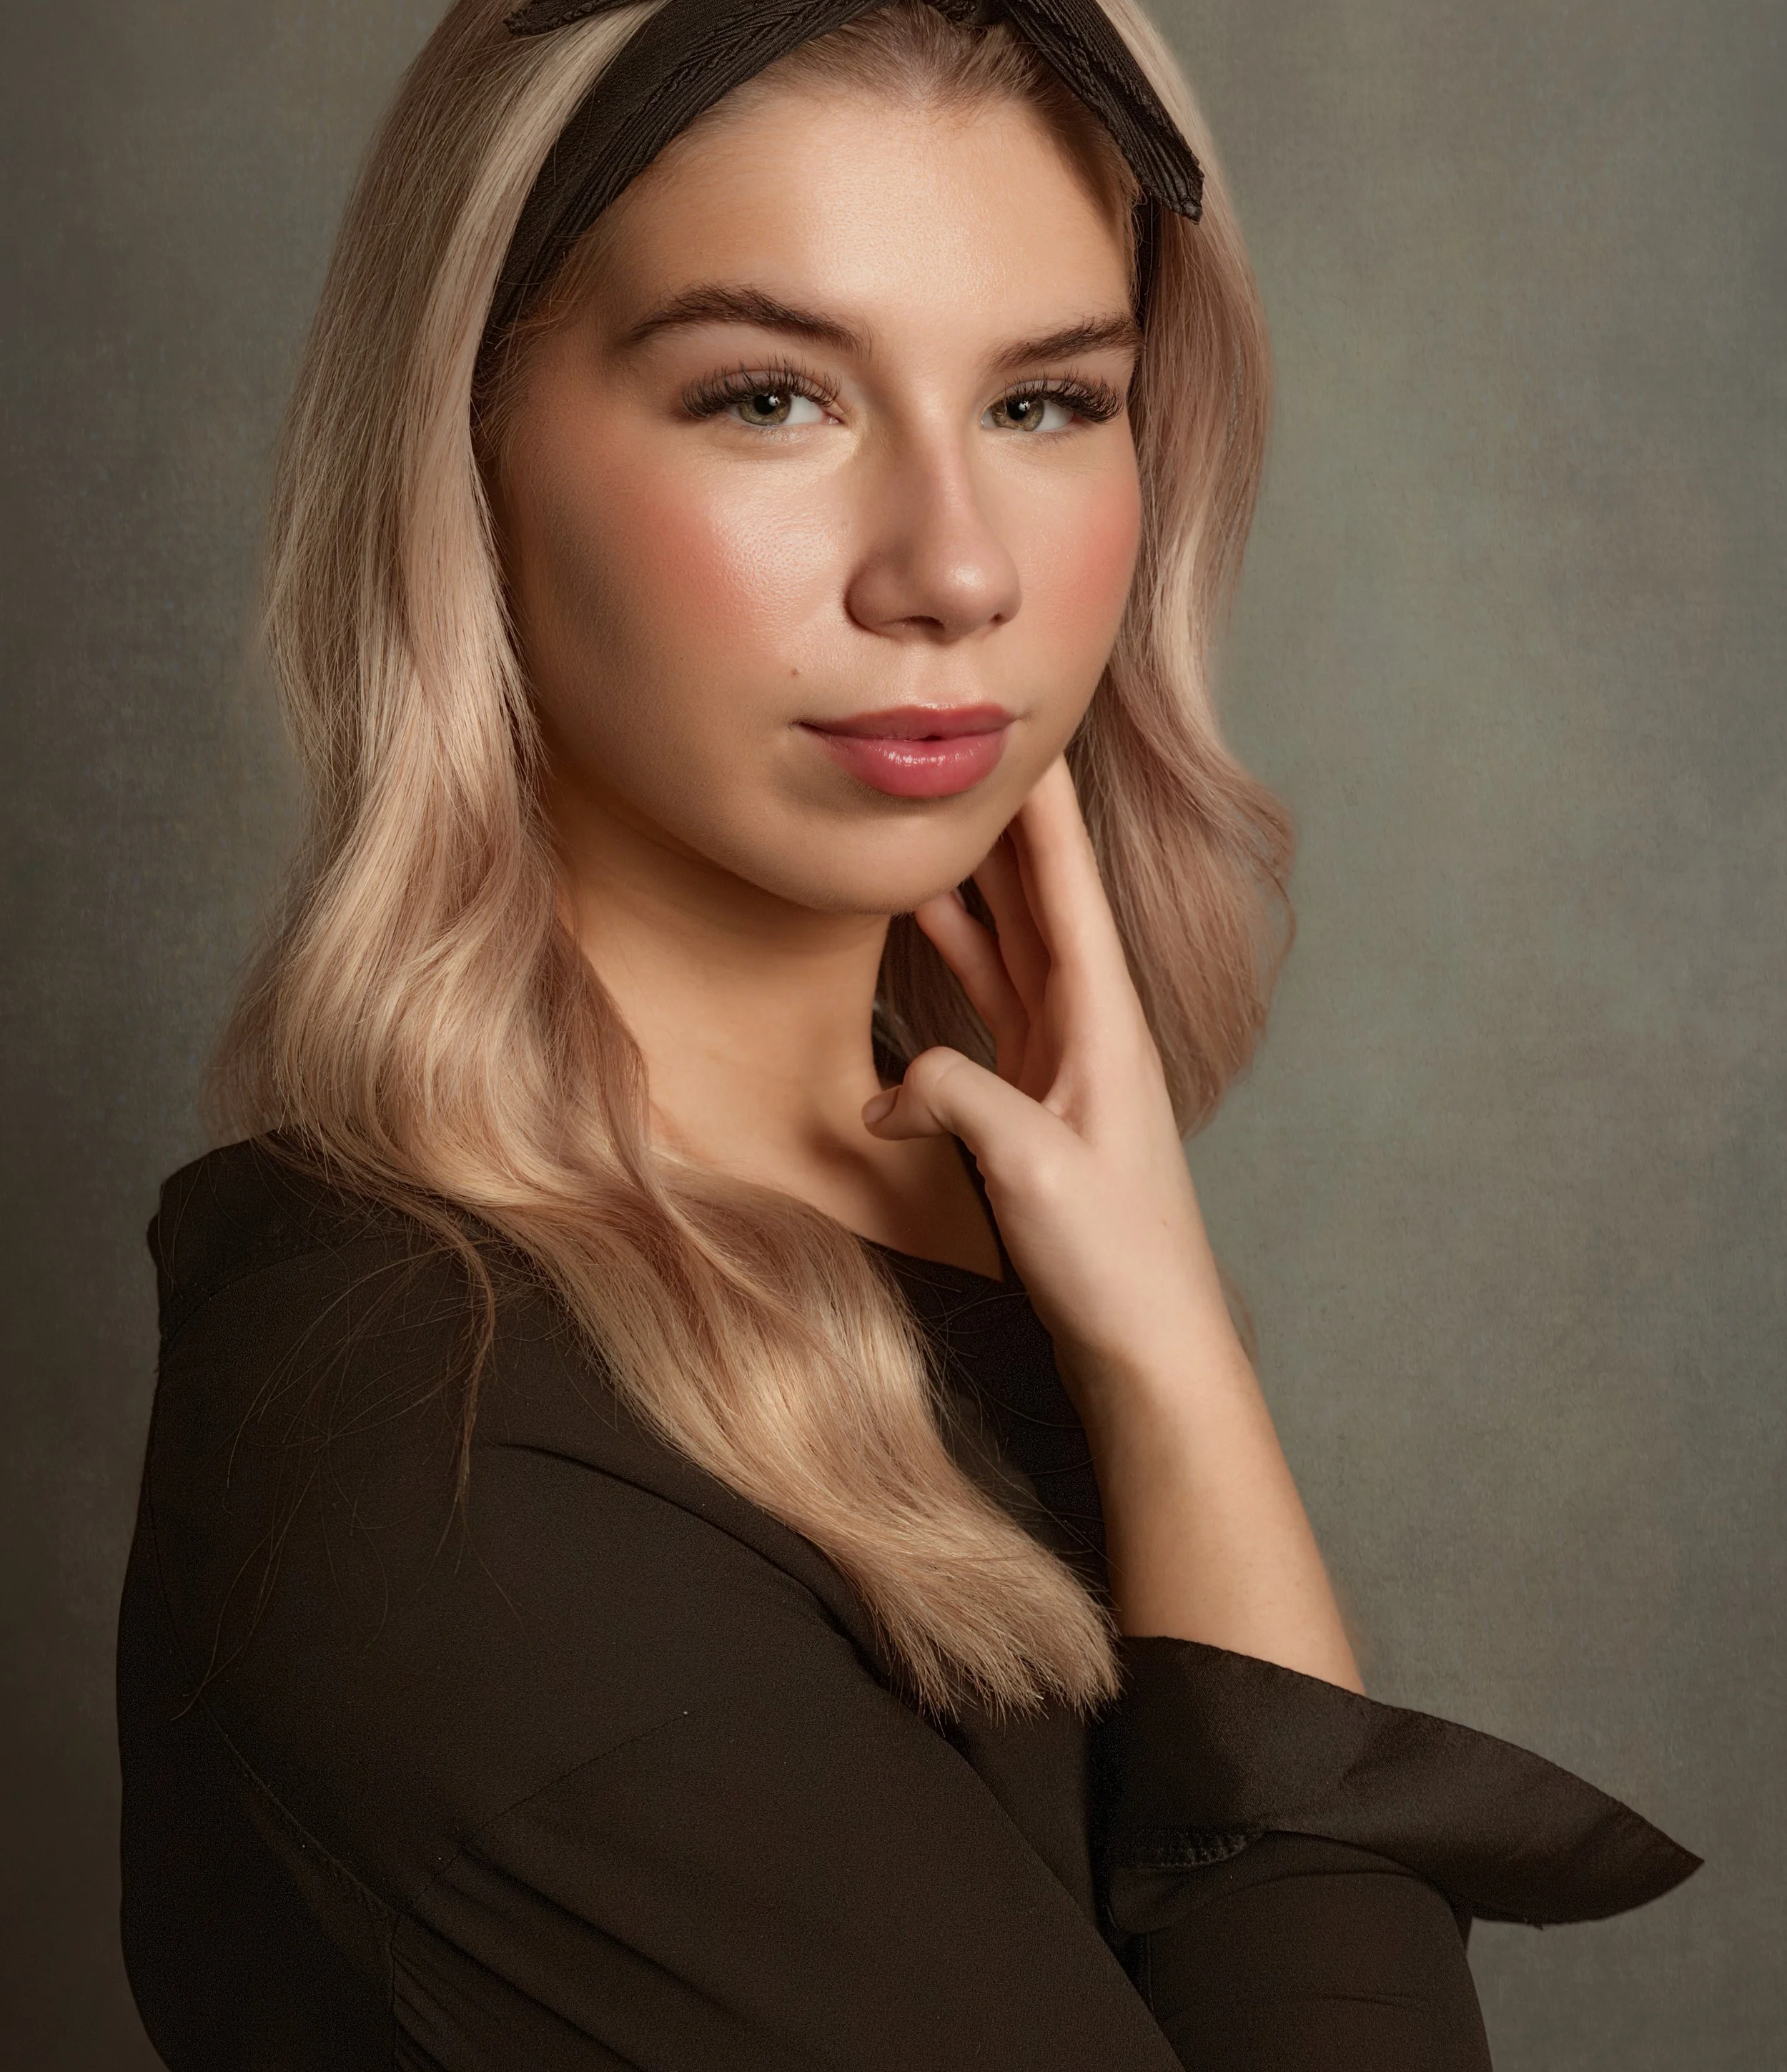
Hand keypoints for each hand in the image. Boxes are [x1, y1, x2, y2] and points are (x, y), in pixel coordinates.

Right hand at [865, 754, 1361, 1686]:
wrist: (1153, 1350)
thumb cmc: (1117, 1263)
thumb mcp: (1032, 1170)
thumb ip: (960, 1100)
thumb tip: (892, 1087)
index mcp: (1101, 1018)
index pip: (1065, 880)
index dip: (1041, 799)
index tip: (1020, 722)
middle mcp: (1087, 1023)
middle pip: (1037, 893)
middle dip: (998, 814)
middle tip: (955, 739)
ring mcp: (1062, 1058)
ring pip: (1009, 938)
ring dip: (971, 873)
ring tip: (926, 808)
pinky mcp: (1036, 1098)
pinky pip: (990, 996)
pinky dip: (956, 949)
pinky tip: (925, 923)